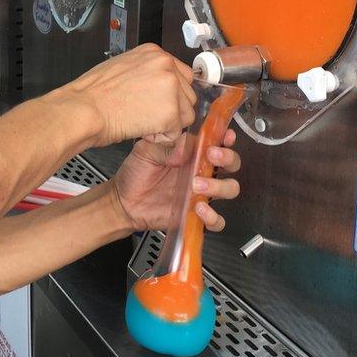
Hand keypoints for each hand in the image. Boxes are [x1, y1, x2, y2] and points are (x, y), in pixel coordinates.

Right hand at [55, 44, 196, 147]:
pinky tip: (141, 129)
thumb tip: (156, 87)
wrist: (84, 109)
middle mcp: (166, 64)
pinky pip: (176, 132)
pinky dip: (161, 137)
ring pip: (186, 114)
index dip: (170, 94)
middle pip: (188, 94)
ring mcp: (171, 86)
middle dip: (172, 109)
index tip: (157, 103)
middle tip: (145, 114)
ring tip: (141, 121)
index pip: (181, 75)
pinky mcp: (171, 111)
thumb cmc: (93, 95)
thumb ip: (145, 73)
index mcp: (153, 52)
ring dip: (167, 124)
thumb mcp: (121, 68)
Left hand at [108, 129, 240, 232]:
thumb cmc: (135, 173)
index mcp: (191, 153)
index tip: (227, 136)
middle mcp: (201, 172)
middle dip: (228, 158)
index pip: (218, 142)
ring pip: (229, 188)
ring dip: (219, 185)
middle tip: (211, 156)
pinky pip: (217, 220)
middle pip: (232, 164)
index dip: (227, 138)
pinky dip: (213, 216)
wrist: (124, 201)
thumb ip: (166, 147)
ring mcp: (201, 194)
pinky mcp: (196, 215)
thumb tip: (185, 145)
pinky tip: (199, 209)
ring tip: (196, 184)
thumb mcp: (146, 151)